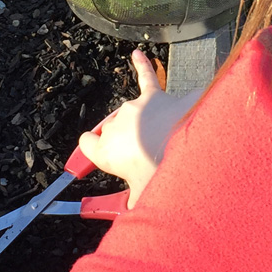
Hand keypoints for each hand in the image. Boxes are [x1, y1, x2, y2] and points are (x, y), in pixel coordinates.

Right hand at [78, 50, 201, 206]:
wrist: (185, 143)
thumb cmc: (160, 171)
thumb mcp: (143, 197)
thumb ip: (134, 205)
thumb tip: (136, 218)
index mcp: (105, 150)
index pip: (87, 146)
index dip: (93, 153)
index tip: (99, 159)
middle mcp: (115, 125)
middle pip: (111, 132)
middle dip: (125, 145)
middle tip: (144, 163)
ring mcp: (134, 108)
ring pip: (131, 115)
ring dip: (141, 126)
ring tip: (160, 143)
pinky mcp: (154, 97)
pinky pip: (146, 78)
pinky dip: (142, 65)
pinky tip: (138, 54)